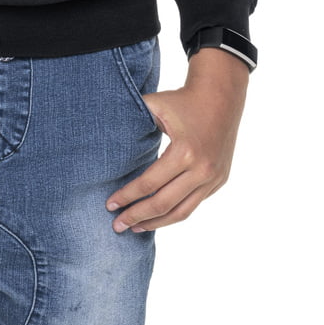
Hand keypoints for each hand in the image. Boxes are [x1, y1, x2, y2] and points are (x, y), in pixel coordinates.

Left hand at [106, 48, 248, 232]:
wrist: (221, 97)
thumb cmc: (182, 100)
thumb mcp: (155, 104)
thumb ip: (132, 119)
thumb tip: (102, 134)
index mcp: (184, 151)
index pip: (149, 183)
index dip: (127, 196)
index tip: (109, 204)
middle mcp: (202, 169)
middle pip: (164, 204)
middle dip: (137, 216)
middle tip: (117, 226)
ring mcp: (213, 178)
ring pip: (181, 212)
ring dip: (156, 223)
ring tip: (135, 228)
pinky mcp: (219, 181)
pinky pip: (194, 204)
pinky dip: (174, 213)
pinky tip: (158, 217)